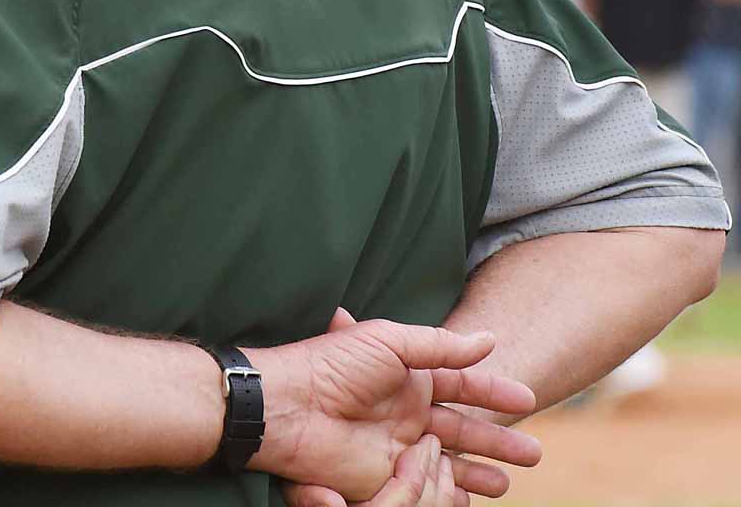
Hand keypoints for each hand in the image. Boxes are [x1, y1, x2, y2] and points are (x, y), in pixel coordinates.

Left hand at [249, 309, 539, 501]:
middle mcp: (407, 411)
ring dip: (481, 470)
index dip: (493, 391)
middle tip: (536, 451)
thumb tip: (488, 339)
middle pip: (463, 426)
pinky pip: (429, 487)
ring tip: (509, 482)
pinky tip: (475, 498)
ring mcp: (398, 446)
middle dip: (498, 438)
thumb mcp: (390, 342)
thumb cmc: (335, 365)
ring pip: (451, 461)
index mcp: (408, 376)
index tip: (529, 399)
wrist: (293, 404)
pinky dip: (453, 493)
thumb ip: (440, 345)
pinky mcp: (387, 478)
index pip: (460, 383)